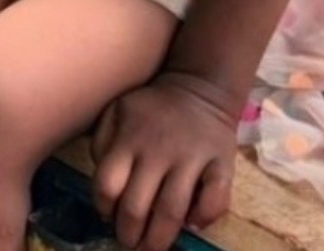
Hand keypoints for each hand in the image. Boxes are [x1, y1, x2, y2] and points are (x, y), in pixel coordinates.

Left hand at [92, 70, 238, 250]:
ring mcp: (192, 157)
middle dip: (129, 234)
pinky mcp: (221, 163)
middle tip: (129, 244)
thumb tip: (104, 188)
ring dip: (159, 239)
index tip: (107, 217)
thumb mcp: (117, 111)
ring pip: (172, 211)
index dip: (104, 208)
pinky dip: (204, 217)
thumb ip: (102, 142)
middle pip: (137, 205)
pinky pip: (215, 199)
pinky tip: (193, 224)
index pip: (108, 184)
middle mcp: (159, 150)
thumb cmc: (152, 108)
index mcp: (130, 137)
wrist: (199, 87)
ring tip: (151, 248)